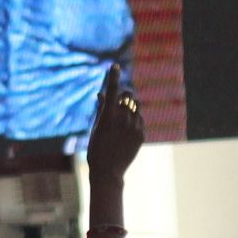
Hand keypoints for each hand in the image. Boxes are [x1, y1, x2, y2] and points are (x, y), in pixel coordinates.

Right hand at [85, 67, 143, 184]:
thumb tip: (102, 93)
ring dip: (130, 108)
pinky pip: (140, 120)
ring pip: (136, 107)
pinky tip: (126, 132)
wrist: (108, 171)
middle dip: (124, 95)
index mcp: (108, 115)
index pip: (113, 90)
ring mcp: (134, 126)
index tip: (115, 67)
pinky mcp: (141, 134)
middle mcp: (123, 118)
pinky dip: (135, 120)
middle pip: (129, 96)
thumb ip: (101, 109)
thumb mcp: (96, 127)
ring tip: (123, 119)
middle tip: (120, 100)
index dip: (114, 76)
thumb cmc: (97, 148)